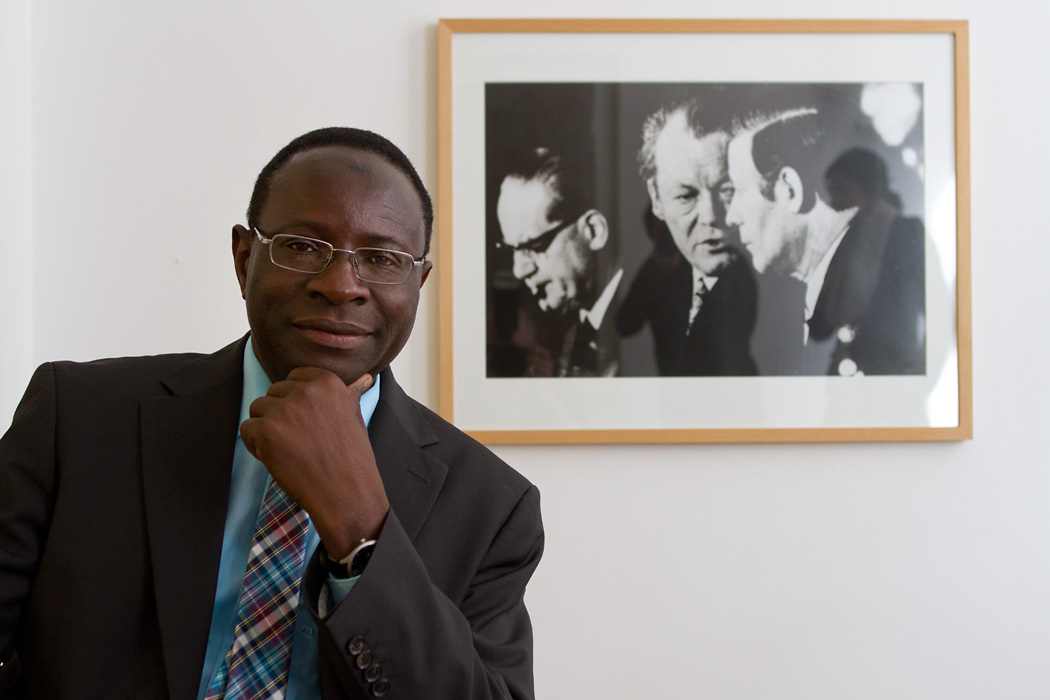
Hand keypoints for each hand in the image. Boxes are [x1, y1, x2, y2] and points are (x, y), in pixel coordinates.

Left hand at [239, 367, 388, 559]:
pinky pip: (247, 429)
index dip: (295, 401)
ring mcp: (284, 410)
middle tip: (299, 441)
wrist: (347, 493)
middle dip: (279, 414)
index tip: (307, 422)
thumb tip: (365, 378)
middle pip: (273, 392)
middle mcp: (306, 391)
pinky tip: (277, 459)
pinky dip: (256, 446)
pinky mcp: (267, 431)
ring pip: (257, 408)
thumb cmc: (351, 458)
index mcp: (328, 382)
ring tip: (288, 450)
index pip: (294, 377)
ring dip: (265, 428)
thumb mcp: (355, 417)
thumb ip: (349, 394)